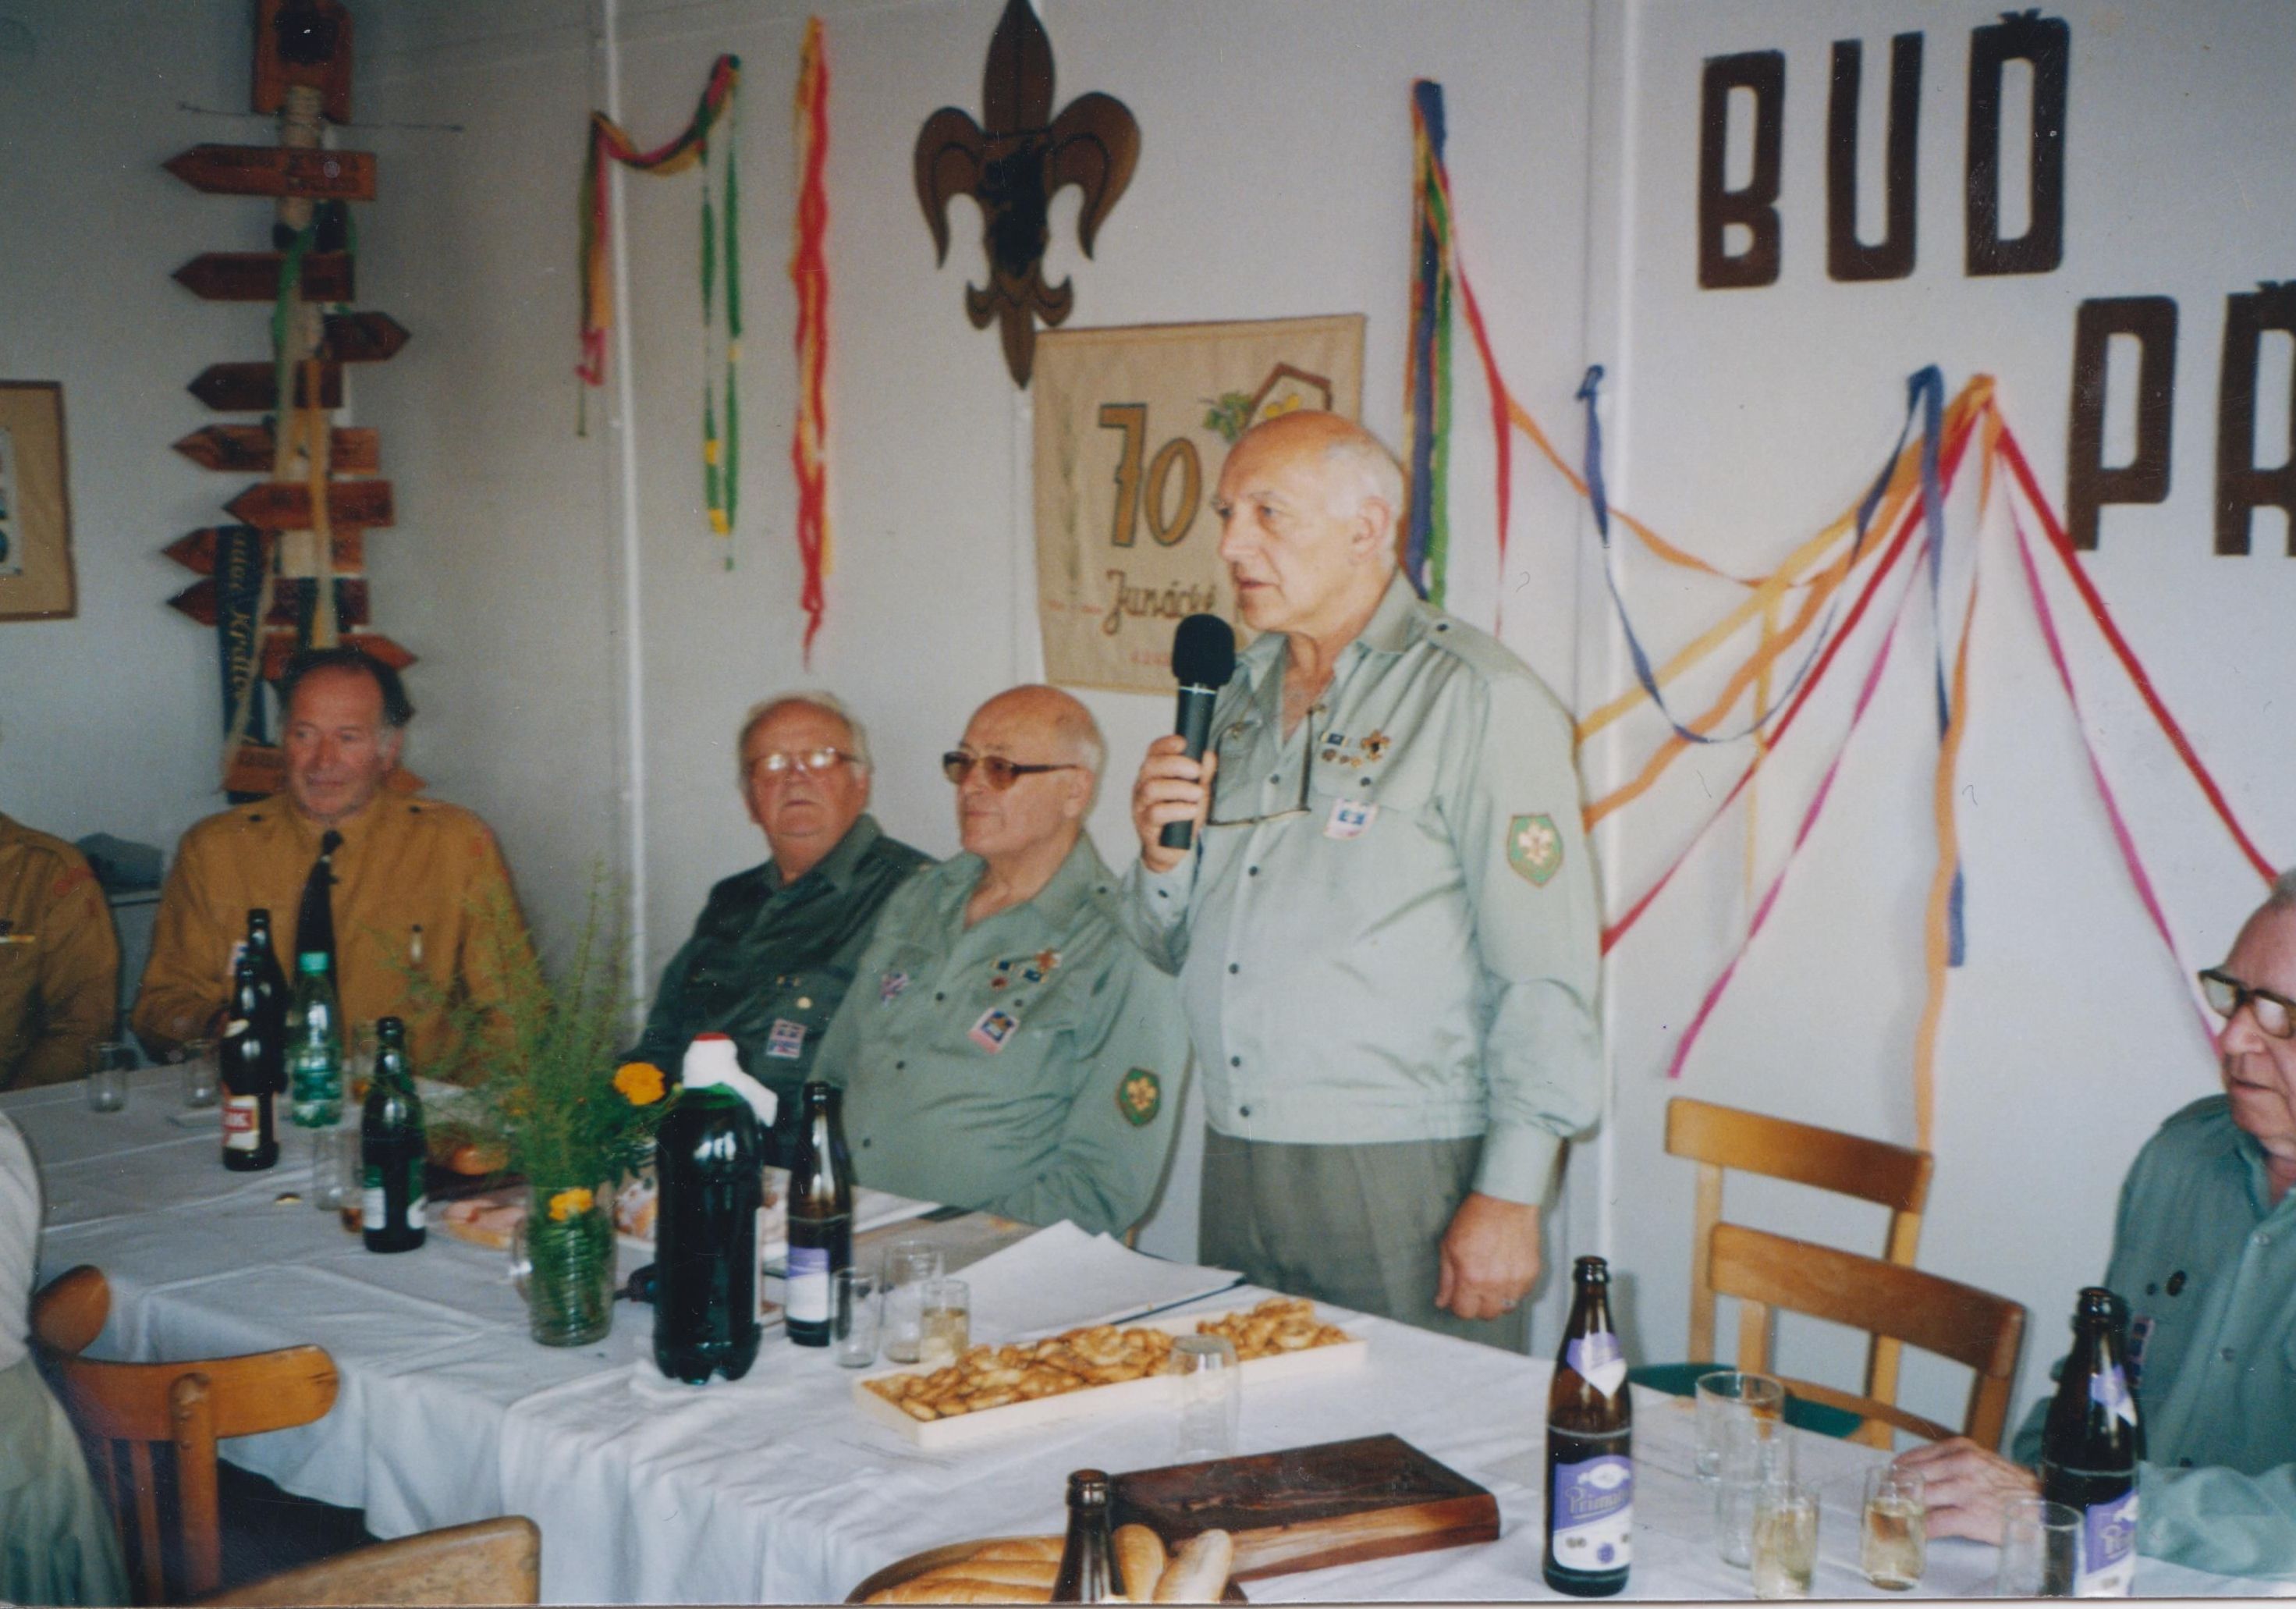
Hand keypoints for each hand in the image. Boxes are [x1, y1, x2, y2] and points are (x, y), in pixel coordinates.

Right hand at [1131, 734, 1217, 872]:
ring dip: (1179, 788)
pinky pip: (1156, 813)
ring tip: (1197, 794)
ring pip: (1151, 789)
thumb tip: (1209, 756)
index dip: (1166, 744)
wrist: (1172, 849)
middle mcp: (1143, 786)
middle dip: (1176, 764)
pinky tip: (1192, 810)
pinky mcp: (1146, 826)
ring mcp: (1142, 806)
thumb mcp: (1196, 792)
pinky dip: (1177, 809)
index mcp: (1154, 774)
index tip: (1183, 743)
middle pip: (1151, 766)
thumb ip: (1202, 775)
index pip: (1154, 752)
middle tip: (1197, 771)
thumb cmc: (1181, 817)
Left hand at [1436, 1193, 1541, 1319]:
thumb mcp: (1449, 1245)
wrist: (1505, 1200)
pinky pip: (1522, 1294)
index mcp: (1471, 1278)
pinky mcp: (1531, 1273)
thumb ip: (1446, 1278)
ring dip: (1498, 1299)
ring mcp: (1516, 1280)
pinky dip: (1514, 1289)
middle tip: (1475, 1289)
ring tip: (1492, 1281)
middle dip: (1478, 1305)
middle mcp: (1495, 1284)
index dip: (1459, 1305)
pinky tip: (1506, 1273)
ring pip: (1506, 1308)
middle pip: (1487, 1315)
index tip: (1459, 1296)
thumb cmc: (1475, 1218)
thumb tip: (1441, 1301)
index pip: (1464, 1312)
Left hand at [1893, 1437, 2039, 1543]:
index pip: (1913, 1459)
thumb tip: (1919, 1473)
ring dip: (1903, 1511)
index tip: (1887, 1482)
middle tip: (1885, 1502)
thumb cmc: (2011, 1485)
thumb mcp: (1982, 1460)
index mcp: (1960, 1449)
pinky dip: (1921, 1530)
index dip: (1896, 1474)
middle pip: (1911, 1478)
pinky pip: (1935, 1524)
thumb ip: (1953, 1462)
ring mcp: (1964, 1491)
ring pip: (1919, 1499)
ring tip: (1894, 1518)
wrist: (2045, 1504)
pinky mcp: (1971, 1516)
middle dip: (1894, 1492)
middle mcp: (1960, 1465)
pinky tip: (1916, 1534)